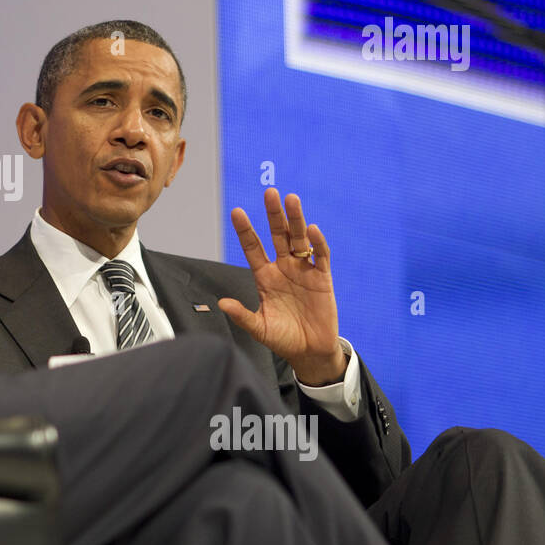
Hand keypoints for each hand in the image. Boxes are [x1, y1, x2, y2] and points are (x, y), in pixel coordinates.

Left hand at [217, 188, 346, 385]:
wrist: (310, 352)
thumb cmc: (283, 339)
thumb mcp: (259, 328)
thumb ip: (242, 315)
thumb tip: (222, 304)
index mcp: (265, 277)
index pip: (253, 248)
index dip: (245, 230)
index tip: (237, 211)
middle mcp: (283, 268)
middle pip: (278, 236)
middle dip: (273, 215)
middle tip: (269, 192)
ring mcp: (303, 271)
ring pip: (299, 239)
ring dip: (295, 220)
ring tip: (291, 200)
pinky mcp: (322, 279)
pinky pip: (320, 256)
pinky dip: (317, 243)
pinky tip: (311, 230)